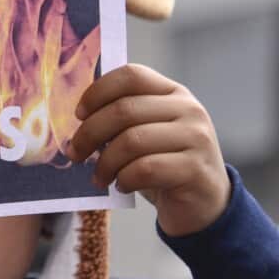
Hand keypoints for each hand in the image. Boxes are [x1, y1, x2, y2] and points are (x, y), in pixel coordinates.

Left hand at [67, 64, 229, 236]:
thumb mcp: (144, 132)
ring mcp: (197, 138)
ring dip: (105, 162)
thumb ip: (121, 118)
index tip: (79, 115)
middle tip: (75, 154)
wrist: (203, 203)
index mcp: (172, 92)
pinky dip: (124, 179)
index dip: (98, 92)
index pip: (131, 75)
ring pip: (132, 141)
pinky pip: (145, 169)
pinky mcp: (196, 169)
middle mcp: (189, 109)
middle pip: (124, 110)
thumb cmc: (162, 163)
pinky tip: (122, 185)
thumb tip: (77, 118)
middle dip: (89, 133)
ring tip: (99, 177)